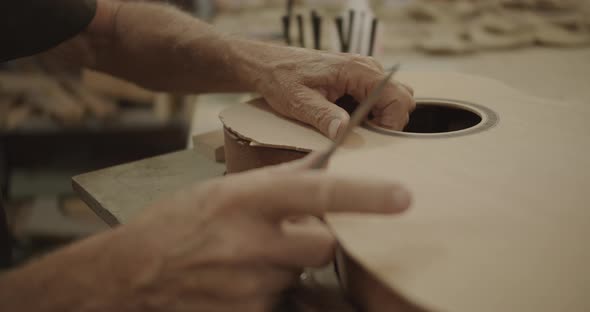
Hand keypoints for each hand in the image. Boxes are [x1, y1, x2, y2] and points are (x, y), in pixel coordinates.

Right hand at [116, 155, 411, 311]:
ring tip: (244, 259)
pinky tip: (238, 280)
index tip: (403, 196)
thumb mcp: (222, 191)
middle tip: (283, 235)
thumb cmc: (173, 225)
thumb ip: (274, 183)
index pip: (317, 194)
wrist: (131, 276)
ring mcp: (252, 287)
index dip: (364, 195)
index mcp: (246, 201)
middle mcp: (253, 245)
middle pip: (323, 246)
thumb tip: (321, 167)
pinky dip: (271, 290)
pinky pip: (282, 301)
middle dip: (315, 241)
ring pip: (300, 275)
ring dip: (286, 267)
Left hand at [253, 47, 415, 138]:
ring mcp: (364, 72)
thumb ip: (323, 116)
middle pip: (402, 98)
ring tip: (357, 127)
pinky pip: (379, 97)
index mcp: (356, 70)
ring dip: (382, 117)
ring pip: (393, 98)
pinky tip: (350, 118)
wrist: (269, 65)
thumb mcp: (298, 101)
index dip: (393, 122)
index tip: (373, 138)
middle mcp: (366, 67)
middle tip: (365, 135)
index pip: (398, 97)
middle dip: (390, 121)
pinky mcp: (358, 79)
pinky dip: (372, 112)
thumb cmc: (282, 78)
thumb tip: (344, 132)